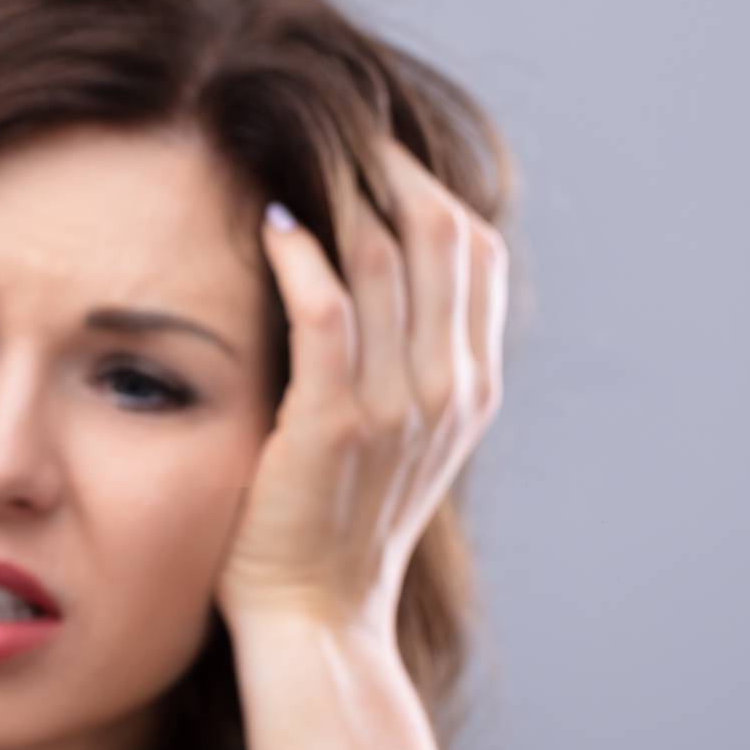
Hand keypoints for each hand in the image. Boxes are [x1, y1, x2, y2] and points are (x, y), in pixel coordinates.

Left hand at [213, 135, 509, 641]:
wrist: (318, 618)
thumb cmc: (338, 528)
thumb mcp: (401, 442)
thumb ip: (408, 367)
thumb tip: (382, 286)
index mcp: (471, 387)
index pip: (476, 251)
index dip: (430, 186)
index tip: (376, 152)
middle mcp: (448, 389)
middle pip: (443, 233)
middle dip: (390, 168)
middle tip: (336, 130)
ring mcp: (396, 406)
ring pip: (389, 257)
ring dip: (341, 194)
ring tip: (298, 156)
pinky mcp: (333, 423)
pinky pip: (328, 311)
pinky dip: (301, 256)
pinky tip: (273, 224)